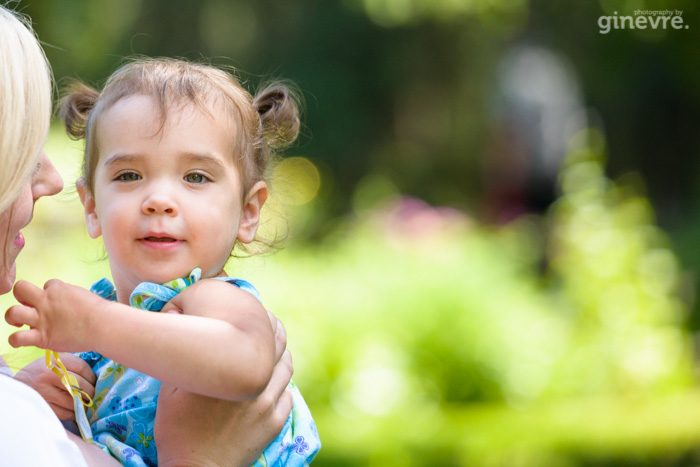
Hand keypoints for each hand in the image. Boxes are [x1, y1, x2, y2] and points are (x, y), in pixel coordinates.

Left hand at [5, 279, 101, 351]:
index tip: (59, 303)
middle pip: (20, 288)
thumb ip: (71, 296)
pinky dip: (15, 340)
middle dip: (21, 295)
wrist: (102, 325)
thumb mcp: (84, 295)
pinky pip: (17, 338)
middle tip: (29, 305)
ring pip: (12, 312)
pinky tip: (21, 340)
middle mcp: (46, 302)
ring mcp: (42, 319)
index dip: (51, 293)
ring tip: (20, 323)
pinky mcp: (42, 337)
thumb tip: (69, 303)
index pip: (47, 285)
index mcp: (58, 289)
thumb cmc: (100, 312)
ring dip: (13, 317)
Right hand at [14, 354, 95, 420]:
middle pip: (80, 385)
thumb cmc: (40, 373)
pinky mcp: (41, 407)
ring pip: (74, 401)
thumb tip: (95, 379)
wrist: (16, 386)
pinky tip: (74, 411)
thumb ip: (71, 367)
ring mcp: (43, 392)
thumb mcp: (53, 363)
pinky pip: (65, 413)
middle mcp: (48, 376)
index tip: (96, 382)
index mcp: (54, 361)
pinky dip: (73, 414)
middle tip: (94, 396)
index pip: (82, 367)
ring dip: (83, 405)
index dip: (92, 377)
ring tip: (85, 404)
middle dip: (91, 393)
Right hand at [155, 310, 293, 466]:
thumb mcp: (170, 388)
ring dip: (283, 355)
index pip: (259, 333)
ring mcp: (268, 404)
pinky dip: (284, 383)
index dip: (262, 319)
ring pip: (287, 368)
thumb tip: (179, 321)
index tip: (259, 313)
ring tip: (275, 350)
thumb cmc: (177, 429)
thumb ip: (184, 356)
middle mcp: (255, 383)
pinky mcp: (276, 422)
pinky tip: (276, 380)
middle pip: (278, 346)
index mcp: (230, 370)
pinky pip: (289, 394)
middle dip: (276, 332)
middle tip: (270, 325)